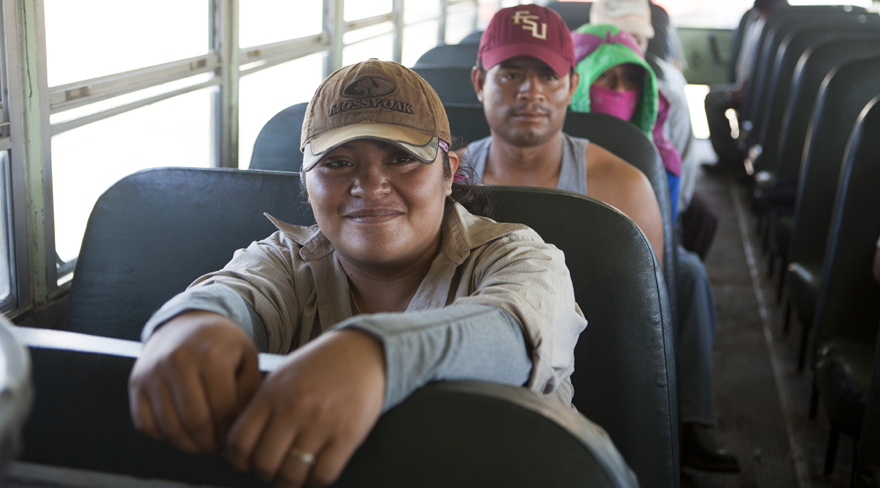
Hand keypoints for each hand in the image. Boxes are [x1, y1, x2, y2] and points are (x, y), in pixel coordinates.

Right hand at [128, 311, 260, 453]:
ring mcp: (153, 372)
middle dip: (209, 443)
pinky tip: (180, 430)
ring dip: (187, 444)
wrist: (186, 321)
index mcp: (210, 355)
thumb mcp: (246, 357)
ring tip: (202, 443)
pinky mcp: (136, 381)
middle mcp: (178, 361)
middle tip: (217, 448)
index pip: (222, 410)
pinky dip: (163, 435)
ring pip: (169, 427)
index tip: (233, 439)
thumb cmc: (221, 344)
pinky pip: (145, 424)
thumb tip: (238, 429)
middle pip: (195, 422)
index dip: (229, 432)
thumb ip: (249, 391)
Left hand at [225, 329, 385, 487]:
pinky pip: (323, 474)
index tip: (245, 464)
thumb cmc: (321, 364)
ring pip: (292, 474)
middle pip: (264, 463)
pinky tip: (315, 472)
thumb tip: (243, 442)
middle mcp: (294, 409)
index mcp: (272, 393)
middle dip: (265, 473)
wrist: (362, 351)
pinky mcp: (347, 434)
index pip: (240, 442)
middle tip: (272, 470)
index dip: (239, 461)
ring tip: (293, 475)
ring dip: (289, 482)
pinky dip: (316, 481)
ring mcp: (321, 423)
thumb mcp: (282, 375)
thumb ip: (262, 406)